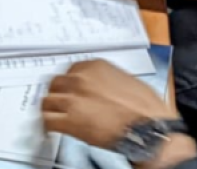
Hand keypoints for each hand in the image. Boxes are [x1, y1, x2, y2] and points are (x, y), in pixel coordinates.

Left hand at [42, 60, 174, 150]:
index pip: (70, 70)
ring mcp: (74, 99)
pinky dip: (47, 125)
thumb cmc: (145, 107)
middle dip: (57, 93)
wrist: (149, 126)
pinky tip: (50, 129)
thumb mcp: (126, 81)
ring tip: (52, 115)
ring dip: (50, 108)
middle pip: (55, 83)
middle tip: (58, 101)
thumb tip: (100, 87)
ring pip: (48, 100)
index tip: (69, 89)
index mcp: (94, 66)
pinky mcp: (71, 120)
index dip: (69, 82)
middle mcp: (80, 79)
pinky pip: (49, 119)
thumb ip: (106, 80)